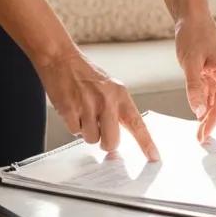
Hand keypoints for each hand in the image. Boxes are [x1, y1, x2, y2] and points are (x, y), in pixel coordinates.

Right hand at [35, 51, 159, 160]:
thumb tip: (119, 135)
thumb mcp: (109, 88)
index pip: (137, 123)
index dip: (146, 143)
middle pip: (112, 141)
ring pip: (92, 139)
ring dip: (87, 132)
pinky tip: (73, 109)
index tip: (154, 157)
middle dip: (106, 144)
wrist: (61, 58)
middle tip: (101, 134)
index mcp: (120, 94)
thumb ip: (116, 110)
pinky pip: (75, 132)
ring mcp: (88, 105)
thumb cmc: (86, 74)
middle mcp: (106, 100)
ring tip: (83, 112)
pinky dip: (73, 125)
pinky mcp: (70, 110)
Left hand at [175, 15, 215, 143]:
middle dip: (213, 121)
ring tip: (198, 134)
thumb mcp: (190, 62)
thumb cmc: (193, 36)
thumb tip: (198, 112)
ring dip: (207, 116)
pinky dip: (203, 105)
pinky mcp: (210, 74)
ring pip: (215, 101)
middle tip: (201, 138)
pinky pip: (209, 94)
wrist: (190, 18)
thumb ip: (194, 88)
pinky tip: (197, 116)